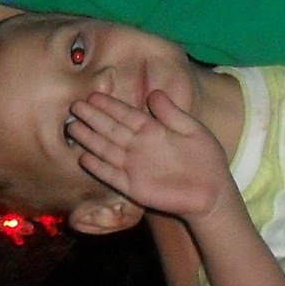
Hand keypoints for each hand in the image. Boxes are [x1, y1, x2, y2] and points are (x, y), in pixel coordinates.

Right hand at [68, 87, 232, 221]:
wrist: (212, 192)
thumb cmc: (205, 158)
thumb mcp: (192, 129)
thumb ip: (171, 113)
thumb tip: (153, 93)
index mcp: (152, 130)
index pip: (126, 114)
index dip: (109, 105)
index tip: (92, 95)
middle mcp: (138, 146)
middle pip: (111, 129)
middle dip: (93, 118)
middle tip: (75, 106)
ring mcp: (134, 167)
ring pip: (106, 150)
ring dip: (90, 139)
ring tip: (73, 127)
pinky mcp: (134, 187)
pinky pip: (112, 175)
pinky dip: (98, 168)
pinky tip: (84, 158)